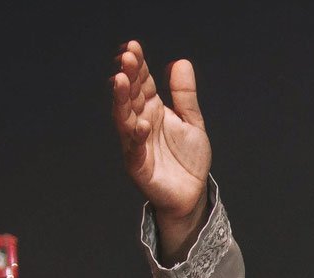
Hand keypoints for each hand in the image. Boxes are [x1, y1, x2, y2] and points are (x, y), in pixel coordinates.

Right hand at [111, 41, 212, 247]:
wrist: (192, 194)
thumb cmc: (188, 159)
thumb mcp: (192, 121)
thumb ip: (185, 95)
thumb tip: (180, 62)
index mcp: (152, 109)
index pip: (141, 83)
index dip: (138, 66)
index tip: (133, 47)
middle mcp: (140, 122)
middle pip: (130, 95)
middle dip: (127, 76)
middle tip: (126, 56)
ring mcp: (136, 143)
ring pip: (124, 118)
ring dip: (121, 99)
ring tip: (121, 79)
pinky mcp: (138, 165)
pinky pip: (134, 149)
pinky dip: (137, 137)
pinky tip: (142, 124)